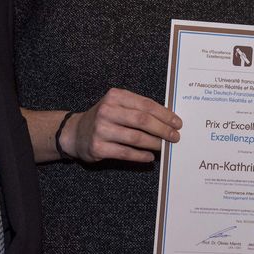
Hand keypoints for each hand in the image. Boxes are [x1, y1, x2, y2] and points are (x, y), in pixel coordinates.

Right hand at [61, 87, 180, 162]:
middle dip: (162, 129)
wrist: (76, 132)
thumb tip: (168, 120)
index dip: (164, 114)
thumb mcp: (117, 105)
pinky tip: (150, 157)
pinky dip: (141, 156)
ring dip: (154, 143)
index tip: (177, 122)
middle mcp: (107, 110)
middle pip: (142, 120)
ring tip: (164, 146)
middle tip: (175, 136)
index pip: (146, 104)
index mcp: (115, 96)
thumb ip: (138, 109)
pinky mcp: (98, 147)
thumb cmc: (104, 118)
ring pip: (136, 138)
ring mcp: (101, 129)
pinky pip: (126, 153)